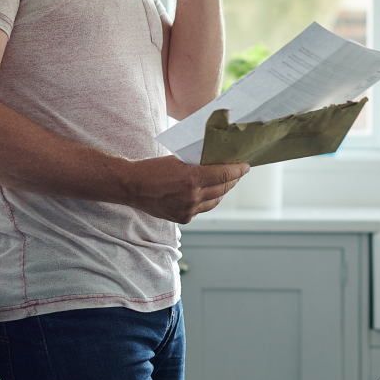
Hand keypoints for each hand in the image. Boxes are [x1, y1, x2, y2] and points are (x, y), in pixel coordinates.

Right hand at [125, 155, 249, 223]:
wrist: (133, 186)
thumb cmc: (153, 168)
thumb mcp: (177, 160)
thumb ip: (197, 164)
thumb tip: (218, 162)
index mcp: (191, 178)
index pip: (224, 174)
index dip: (238, 169)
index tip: (246, 165)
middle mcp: (192, 196)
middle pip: (223, 188)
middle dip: (233, 179)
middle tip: (239, 172)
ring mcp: (188, 210)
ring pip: (215, 200)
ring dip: (223, 190)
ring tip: (227, 182)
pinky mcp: (183, 218)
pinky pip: (203, 208)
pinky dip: (208, 200)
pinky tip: (209, 193)